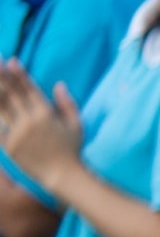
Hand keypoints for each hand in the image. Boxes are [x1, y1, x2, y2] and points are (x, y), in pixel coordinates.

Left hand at [0, 61, 82, 185]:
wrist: (61, 175)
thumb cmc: (72, 149)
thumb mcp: (76, 124)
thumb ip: (67, 103)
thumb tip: (58, 84)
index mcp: (45, 114)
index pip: (28, 89)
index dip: (19, 74)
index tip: (10, 61)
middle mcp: (28, 121)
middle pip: (11, 94)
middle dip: (1, 77)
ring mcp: (16, 133)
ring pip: (0, 108)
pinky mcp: (8, 145)